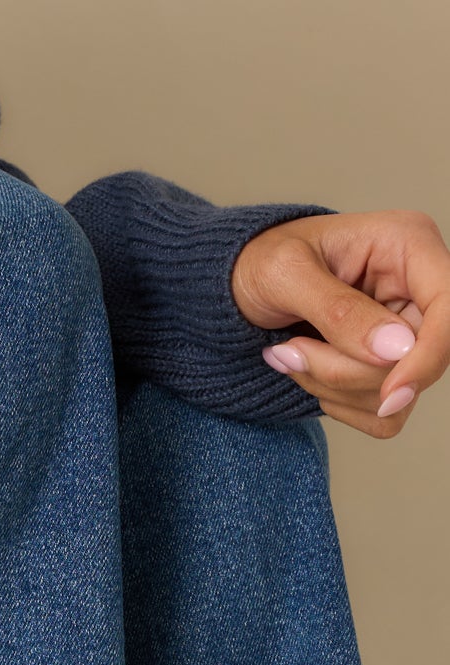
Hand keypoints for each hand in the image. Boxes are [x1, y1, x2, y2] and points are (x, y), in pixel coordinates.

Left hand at [232, 209, 449, 436]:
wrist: (240, 285)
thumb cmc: (261, 262)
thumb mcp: (286, 273)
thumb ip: (340, 310)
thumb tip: (396, 349)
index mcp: (408, 245)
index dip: (427, 356)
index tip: (389, 394)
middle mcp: (418, 288)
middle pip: (419, 361)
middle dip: (347, 372)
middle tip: (288, 352)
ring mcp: (408, 332)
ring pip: (398, 396)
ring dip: (334, 388)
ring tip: (290, 353)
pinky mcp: (390, 370)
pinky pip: (383, 416)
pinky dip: (340, 406)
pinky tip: (309, 372)